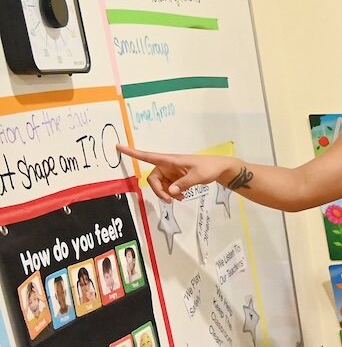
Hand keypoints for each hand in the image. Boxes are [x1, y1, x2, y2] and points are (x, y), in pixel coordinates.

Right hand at [118, 144, 237, 202]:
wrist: (219, 169)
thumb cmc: (208, 168)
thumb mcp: (198, 176)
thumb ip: (184, 184)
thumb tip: (170, 192)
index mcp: (169, 160)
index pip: (147, 156)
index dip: (132, 152)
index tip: (118, 146)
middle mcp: (166, 166)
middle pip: (153, 179)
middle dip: (158, 190)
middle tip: (169, 200)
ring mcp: (170, 173)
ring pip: (160, 186)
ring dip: (167, 194)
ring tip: (180, 198)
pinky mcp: (175, 179)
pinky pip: (167, 188)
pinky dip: (172, 194)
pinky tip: (181, 197)